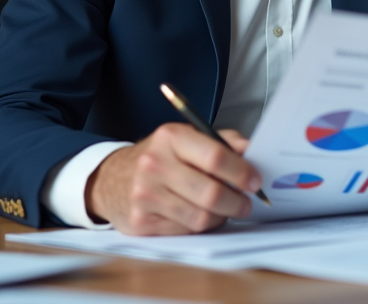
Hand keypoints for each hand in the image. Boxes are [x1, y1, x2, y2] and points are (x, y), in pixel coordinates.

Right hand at [85, 123, 259, 234]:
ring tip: (225, 209)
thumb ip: (221, 140)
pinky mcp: (141, 221)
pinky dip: (201, 226)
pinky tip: (200, 215)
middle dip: (237, 201)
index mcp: (171, 137)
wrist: (112, 178)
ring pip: (201, 217)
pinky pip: (186, 230)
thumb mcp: (185, 137)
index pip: (216, 157)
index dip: (242, 172)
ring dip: (221, 216)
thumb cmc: (159, 157)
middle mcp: (155, 164)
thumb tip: (252, 150)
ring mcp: (146, 195)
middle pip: (211, 193)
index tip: (255, 181)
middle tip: (246, 202)